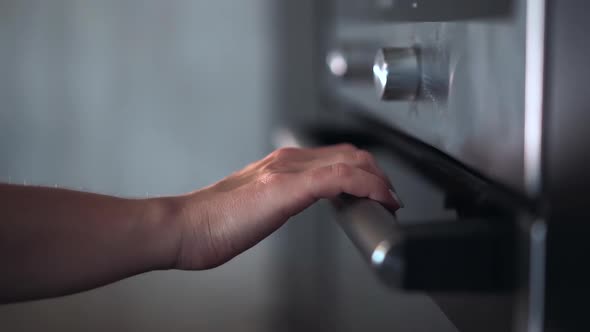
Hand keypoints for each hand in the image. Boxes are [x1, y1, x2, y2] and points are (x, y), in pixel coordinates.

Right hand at [172, 144, 400, 269]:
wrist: (186, 228)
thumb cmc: (213, 223)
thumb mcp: (255, 206)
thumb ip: (276, 199)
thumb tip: (288, 206)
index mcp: (280, 164)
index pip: (335, 156)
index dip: (363, 171)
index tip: (377, 193)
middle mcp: (287, 160)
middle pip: (350, 153)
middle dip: (377, 174)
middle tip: (389, 197)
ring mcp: (288, 170)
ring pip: (351, 160)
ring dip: (378, 179)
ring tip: (389, 200)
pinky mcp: (287, 186)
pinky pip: (341, 177)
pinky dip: (368, 185)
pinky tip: (379, 199)